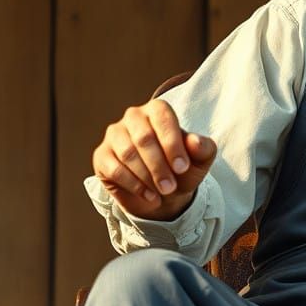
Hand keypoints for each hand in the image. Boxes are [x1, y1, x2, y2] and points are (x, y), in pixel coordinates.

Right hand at [92, 99, 216, 220]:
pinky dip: (134, 185)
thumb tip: (195, 141)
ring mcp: (114, 135)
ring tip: (163, 192)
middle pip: (144, 138)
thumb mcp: (200, 161)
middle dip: (159, 166)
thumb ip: (203, 148)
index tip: (182, 168)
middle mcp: (133, 116)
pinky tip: (149, 195)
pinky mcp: (102, 155)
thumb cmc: (181, 169)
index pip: (163, 118)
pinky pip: (115, 168)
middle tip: (170, 187)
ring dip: (147, 177)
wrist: (163, 192)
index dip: (173, 144)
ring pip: (128, 153)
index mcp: (158, 109)